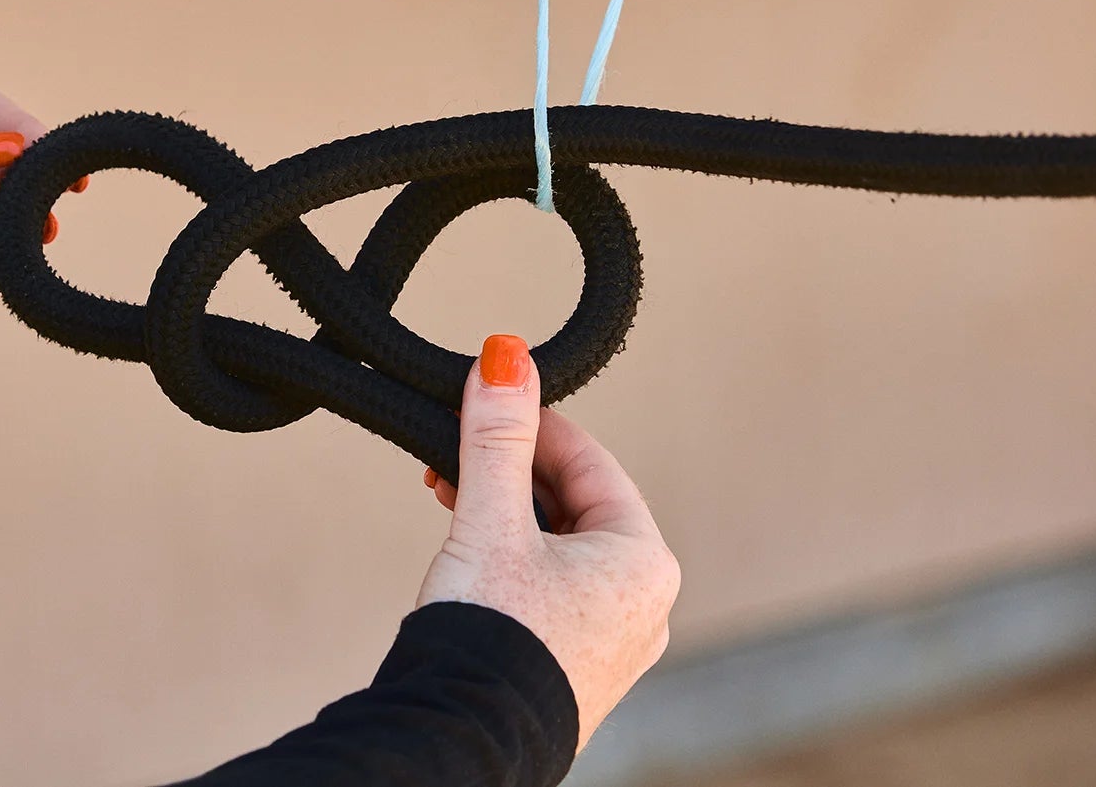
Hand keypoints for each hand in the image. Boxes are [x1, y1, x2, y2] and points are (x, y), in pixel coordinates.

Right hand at [416, 335, 679, 749]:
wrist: (461, 740)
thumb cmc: (488, 639)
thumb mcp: (489, 520)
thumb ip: (497, 436)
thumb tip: (508, 355)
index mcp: (645, 561)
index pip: (590, 461)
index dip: (532, 425)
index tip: (484, 399)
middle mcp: (645, 605)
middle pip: (576, 505)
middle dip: (510, 476)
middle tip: (452, 457)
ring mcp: (614, 645)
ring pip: (561, 550)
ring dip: (506, 519)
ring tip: (450, 504)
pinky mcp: (578, 671)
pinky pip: (553, 593)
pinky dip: (513, 564)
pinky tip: (470, 561)